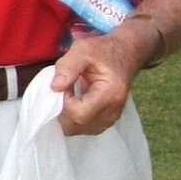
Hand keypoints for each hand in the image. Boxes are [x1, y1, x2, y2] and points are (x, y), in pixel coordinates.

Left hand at [52, 18, 159, 136]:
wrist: (126, 53)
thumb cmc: (104, 50)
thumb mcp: (83, 49)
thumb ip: (67, 66)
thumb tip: (55, 87)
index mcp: (110, 94)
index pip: (79, 113)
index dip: (64, 102)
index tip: (64, 86)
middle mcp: (113, 111)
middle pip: (77, 125)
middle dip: (62, 111)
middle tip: (64, 90)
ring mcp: (111, 119)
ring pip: (78, 130)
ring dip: (66, 115)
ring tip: (70, 94)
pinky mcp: (106, 121)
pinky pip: (84, 128)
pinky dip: (73, 118)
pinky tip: (74, 101)